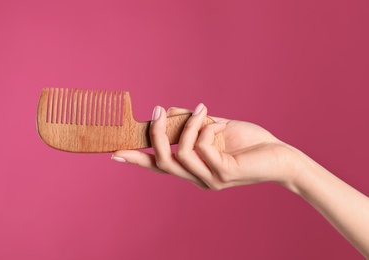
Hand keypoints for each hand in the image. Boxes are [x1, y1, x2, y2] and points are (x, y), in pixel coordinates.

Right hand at [112, 104, 297, 189]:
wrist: (280, 156)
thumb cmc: (247, 141)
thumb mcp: (214, 127)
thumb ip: (191, 122)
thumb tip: (168, 110)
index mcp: (194, 168)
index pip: (159, 166)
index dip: (137, 159)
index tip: (114, 153)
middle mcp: (198, 178)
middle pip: (162, 161)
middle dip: (155, 133)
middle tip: (157, 109)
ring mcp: (209, 179)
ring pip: (180, 152)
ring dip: (188, 125)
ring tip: (203, 111)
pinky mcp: (223, 174)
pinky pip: (202, 146)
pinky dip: (207, 128)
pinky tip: (222, 125)